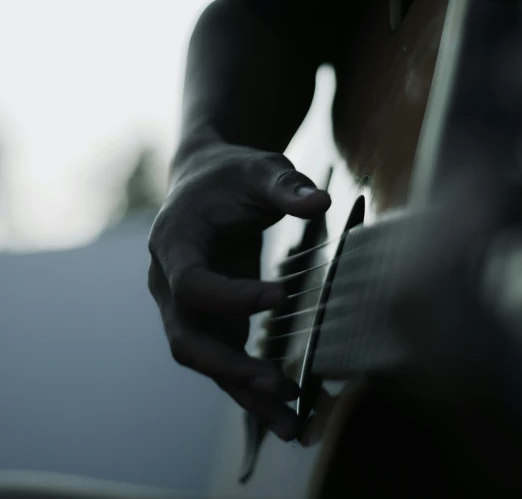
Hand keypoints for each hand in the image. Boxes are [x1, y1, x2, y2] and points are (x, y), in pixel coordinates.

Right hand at [147, 142, 330, 439]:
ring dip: (243, 392)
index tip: (281, 296)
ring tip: (291, 425)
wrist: (206, 181)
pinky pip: (223, 359)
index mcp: (174, 240)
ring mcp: (184, 306)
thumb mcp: (259, 168)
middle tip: (278, 383)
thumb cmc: (231, 173)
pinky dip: (250, 386)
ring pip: (204, 360)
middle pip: (186, 337)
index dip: (231, 296)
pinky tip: (288, 410)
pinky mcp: (208, 319)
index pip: (191, 282)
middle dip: (230, 366)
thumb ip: (285, 186)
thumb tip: (321, 203)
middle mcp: (168, 280)